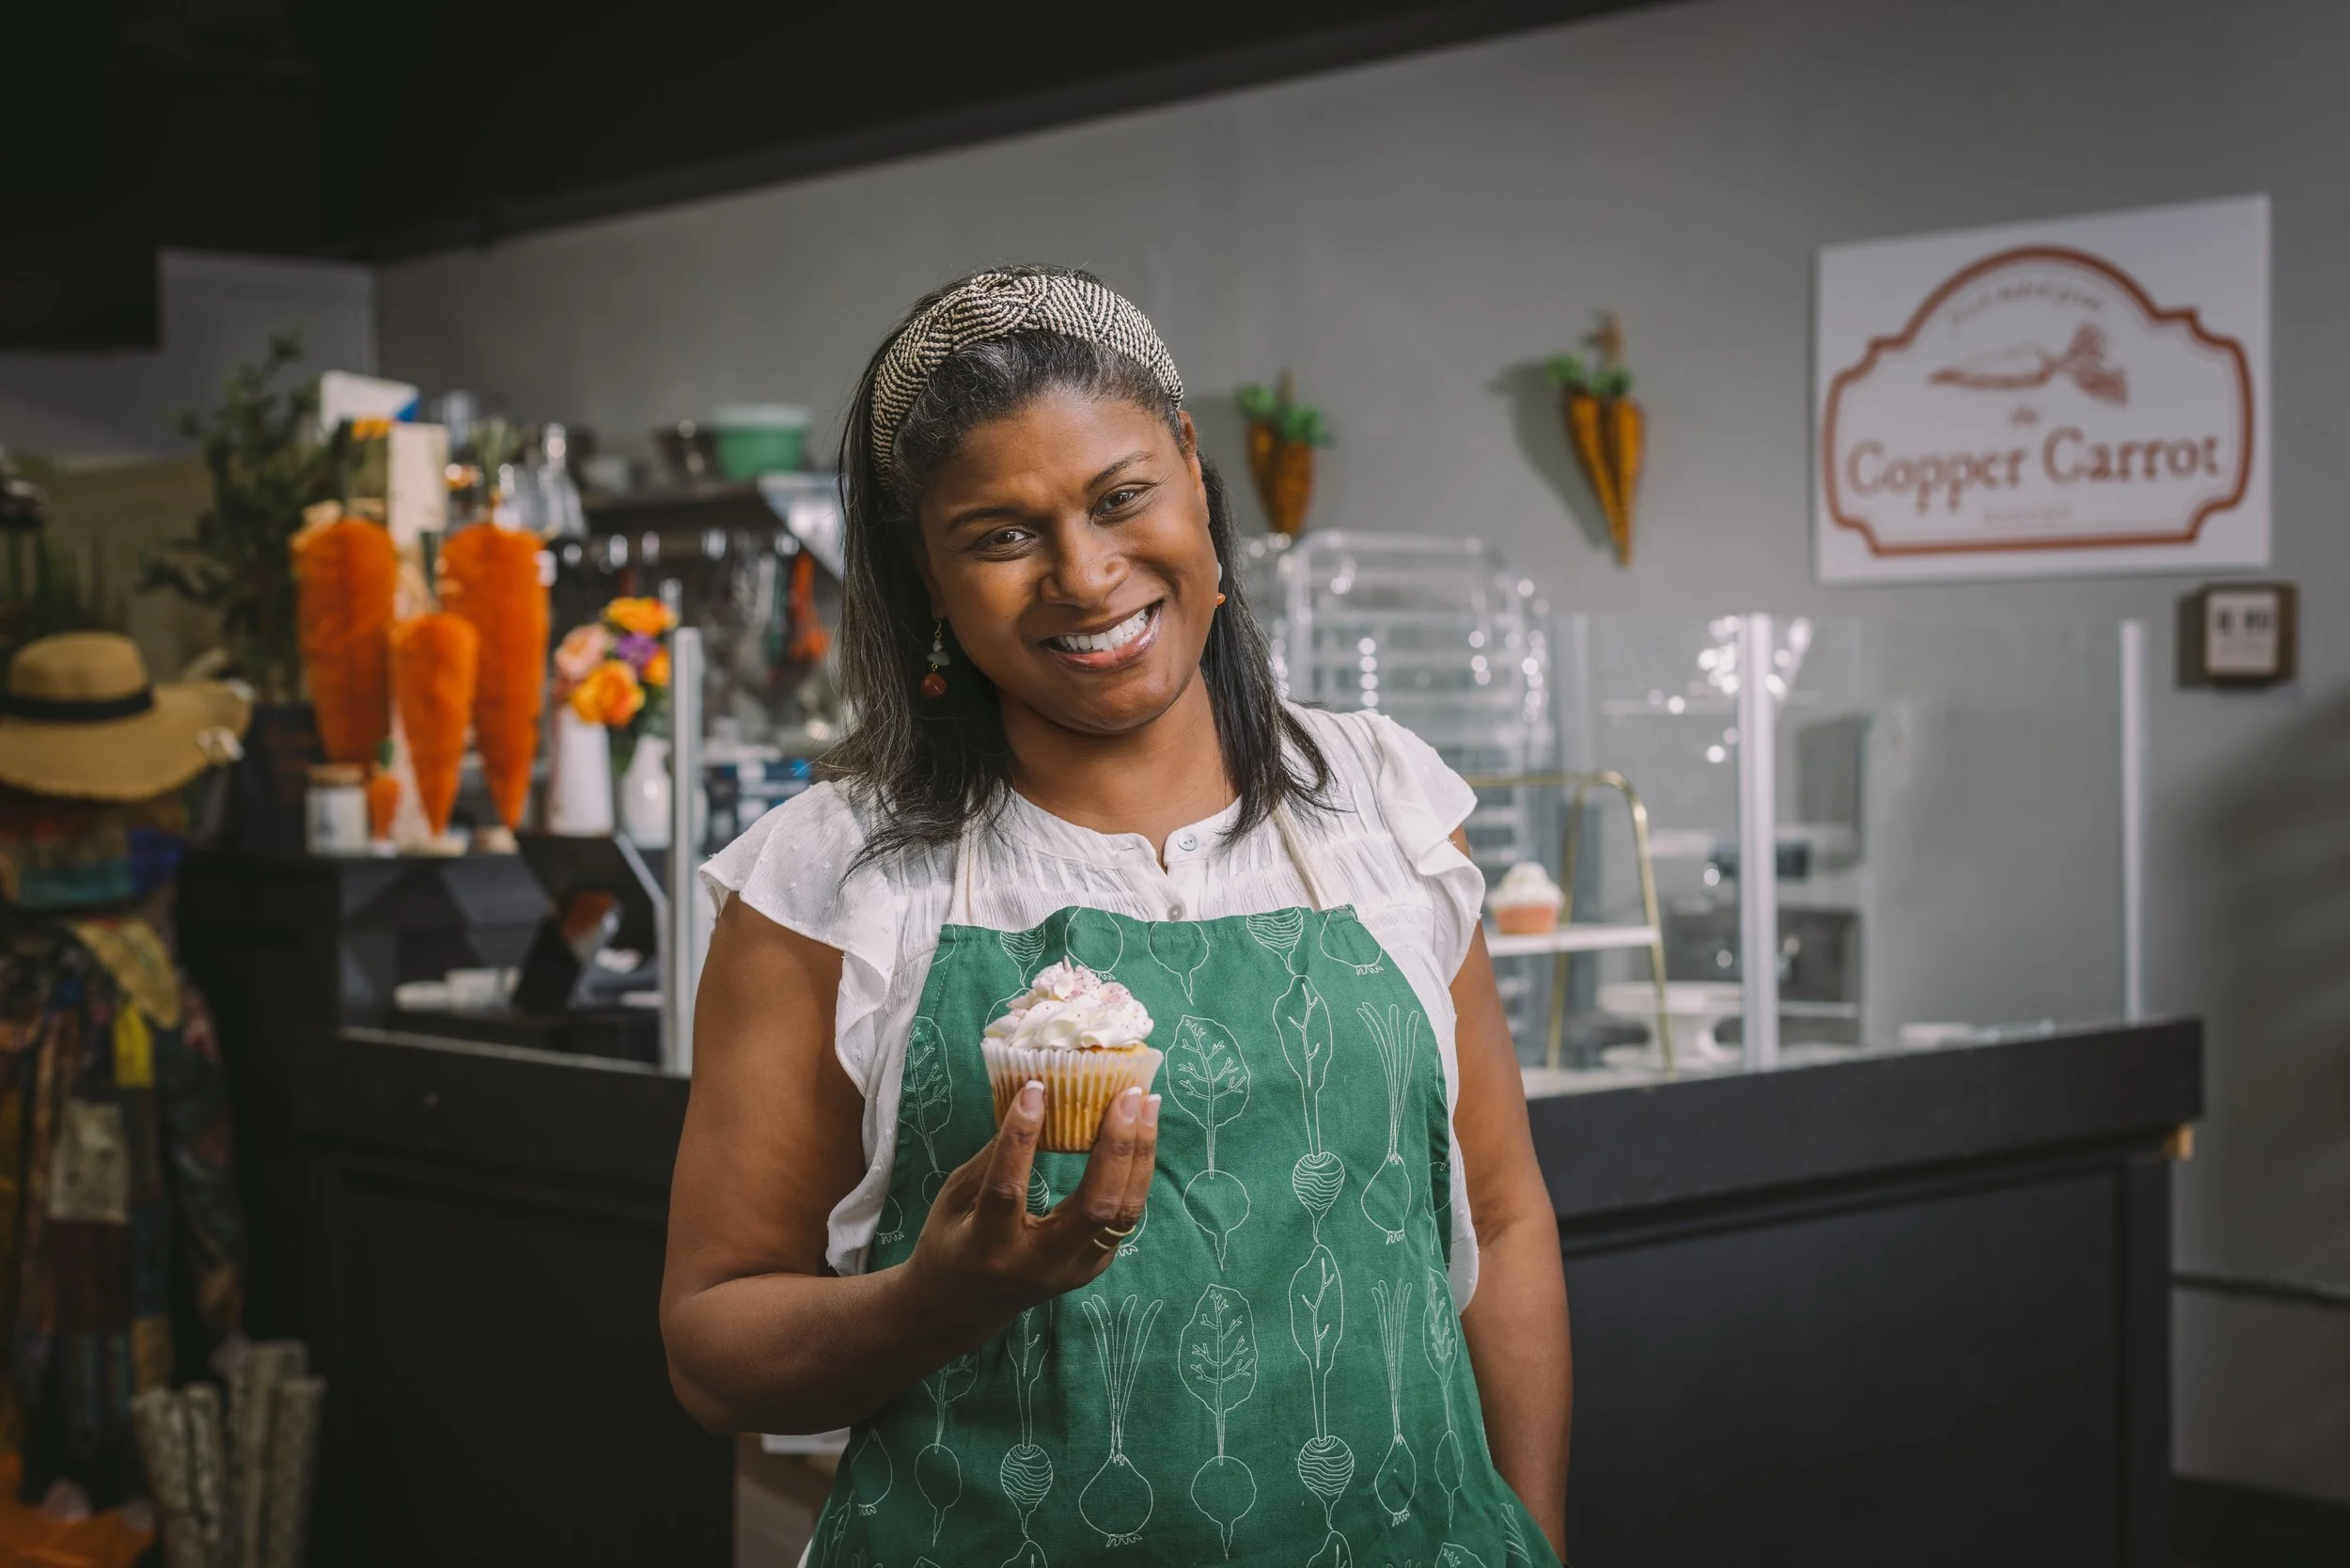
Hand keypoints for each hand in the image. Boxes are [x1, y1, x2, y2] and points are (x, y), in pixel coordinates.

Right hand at [904, 1079, 1160, 1320]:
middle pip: (1094, 1207)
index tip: (1036, 1088)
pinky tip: (1140, 1134)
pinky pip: (1123, 1217)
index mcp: (988, 1247)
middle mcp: (1039, 1264)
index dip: (1021, 1138)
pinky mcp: (1093, 1267)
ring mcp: (1074, 1270)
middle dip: (1117, 1146)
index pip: (1009, 1190)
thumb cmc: (951, 1243)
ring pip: (1122, 1213)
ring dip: (1140, 1155)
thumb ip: (991, 1159)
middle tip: (1127, 1094)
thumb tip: (1032, 1102)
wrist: (963, 1308)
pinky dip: (1135, 1172)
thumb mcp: (953, 1199)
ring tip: (1146, 1104)